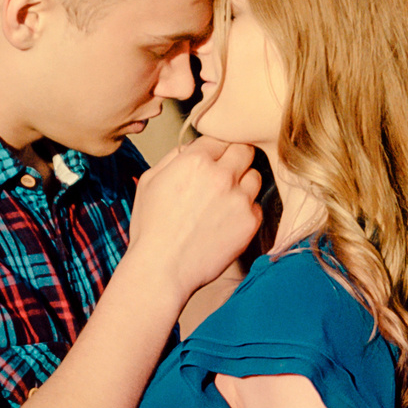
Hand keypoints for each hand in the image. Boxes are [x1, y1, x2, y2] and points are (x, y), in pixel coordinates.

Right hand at [125, 134, 260, 303]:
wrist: (162, 269)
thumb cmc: (152, 227)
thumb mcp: (150, 181)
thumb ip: (174, 157)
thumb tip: (192, 147)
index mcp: (195, 161)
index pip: (219, 138)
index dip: (215, 149)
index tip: (212, 160)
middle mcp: (221, 175)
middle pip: (244, 150)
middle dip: (235, 159)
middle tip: (225, 175)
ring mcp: (239, 199)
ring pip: (255, 177)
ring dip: (243, 184)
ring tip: (224, 201)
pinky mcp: (251, 221)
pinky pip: (257, 205)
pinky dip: (246, 210)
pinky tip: (227, 221)